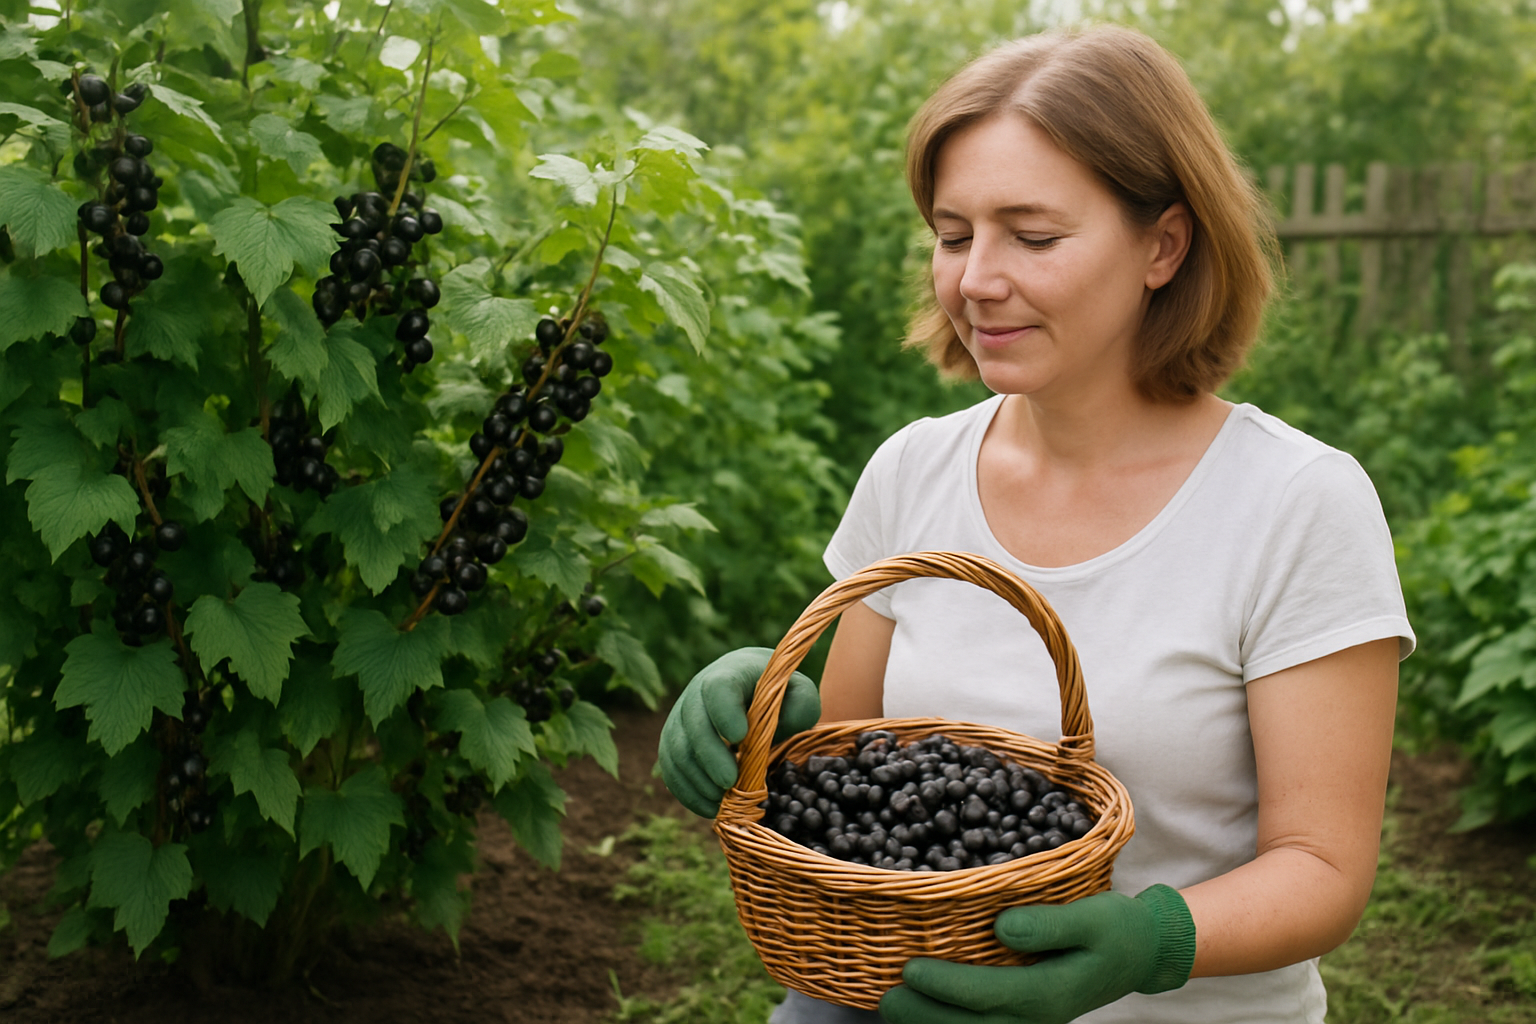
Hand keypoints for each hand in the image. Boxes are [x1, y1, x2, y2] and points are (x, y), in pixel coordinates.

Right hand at [658, 647, 820, 817]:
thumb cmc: (778, 696)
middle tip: (730, 782)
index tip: (740, 737)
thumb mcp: (799, 693)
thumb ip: (800, 706)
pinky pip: (670, 770)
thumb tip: (779, 729)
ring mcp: (680, 719)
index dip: (724, 712)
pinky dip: (687, 792)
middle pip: (693, 723)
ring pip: (677, 750)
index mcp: (730, 674)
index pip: (718, 687)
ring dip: (697, 780)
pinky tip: (711, 808)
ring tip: (723, 801)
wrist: (750, 693)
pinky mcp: (673, 744)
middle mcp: (697, 694)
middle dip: (710, 756)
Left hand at [878, 885, 1196, 1023]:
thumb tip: (1002, 926)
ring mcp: (1031, 1021)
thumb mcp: (1092, 917)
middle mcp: (1036, 1016)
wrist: (1142, 953)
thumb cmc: (1116, 928)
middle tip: (886, 998)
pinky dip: (951, 1023)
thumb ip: (1049, 924)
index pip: (986, 995)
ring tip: (892, 1009)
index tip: (909, 969)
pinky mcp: (1026, 1016)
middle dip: (924, 1015)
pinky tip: (923, 1011)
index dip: (945, 985)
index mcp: (1049, 993)